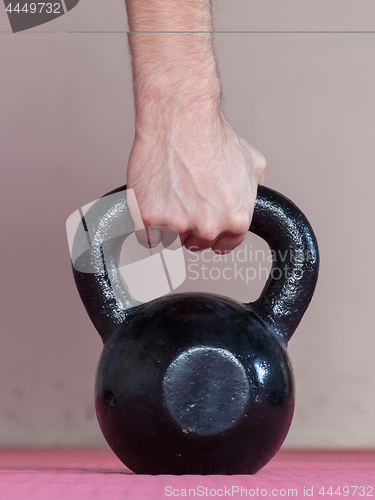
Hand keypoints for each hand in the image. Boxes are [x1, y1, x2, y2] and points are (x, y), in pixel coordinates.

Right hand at [127, 106, 265, 253]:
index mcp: (236, 220)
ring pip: (169, 240)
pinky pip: (145, 237)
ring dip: (167, 225)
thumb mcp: (251, 164)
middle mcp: (209, 227)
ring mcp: (177, 225)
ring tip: (168, 194)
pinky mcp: (148, 218)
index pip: (223, 246)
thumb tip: (250, 202)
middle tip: (183, 199)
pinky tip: (152, 201)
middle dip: (189, 226)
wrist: (180, 117)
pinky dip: (146, 224)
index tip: (202, 222)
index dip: (212, 233)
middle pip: (195, 243)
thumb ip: (252, 193)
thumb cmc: (212, 134)